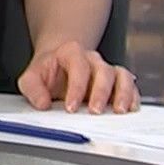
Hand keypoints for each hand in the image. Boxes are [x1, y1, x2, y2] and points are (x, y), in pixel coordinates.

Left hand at [18, 41, 139, 113]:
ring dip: (123, 94)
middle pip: (103, 71)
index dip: (76, 87)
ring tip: (119, 111)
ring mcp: (106, 69)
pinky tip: (130, 108)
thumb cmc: (47, 72)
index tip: (70, 107)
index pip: (78, 67)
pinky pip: (130, 85)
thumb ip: (32, 88)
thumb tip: (43, 103)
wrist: (58, 66)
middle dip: (100, 93)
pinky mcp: (117, 82)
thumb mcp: (31, 78)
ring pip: (121, 76)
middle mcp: (92, 59)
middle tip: (95, 112)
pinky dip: (132, 97)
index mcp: (70, 52)